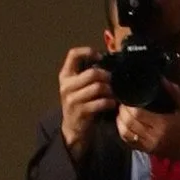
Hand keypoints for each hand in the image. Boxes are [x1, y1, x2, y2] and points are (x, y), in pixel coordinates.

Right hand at [58, 43, 114, 159]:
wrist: (73, 128)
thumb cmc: (80, 103)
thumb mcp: (78, 86)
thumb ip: (87, 74)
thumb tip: (107, 60)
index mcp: (65, 75)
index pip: (73, 55)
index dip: (88, 52)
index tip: (100, 57)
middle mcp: (66, 85)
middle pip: (92, 73)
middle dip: (107, 76)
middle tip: (113, 80)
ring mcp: (72, 99)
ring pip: (98, 87)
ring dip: (110, 90)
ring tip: (113, 93)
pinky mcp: (81, 111)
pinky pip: (101, 102)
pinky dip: (109, 102)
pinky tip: (111, 103)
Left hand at [115, 79, 179, 170]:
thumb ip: (174, 92)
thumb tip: (161, 79)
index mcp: (163, 124)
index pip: (137, 114)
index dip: (128, 105)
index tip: (126, 97)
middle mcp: (154, 136)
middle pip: (129, 123)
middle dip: (122, 112)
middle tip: (122, 102)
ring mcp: (150, 145)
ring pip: (126, 134)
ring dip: (120, 122)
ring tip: (121, 112)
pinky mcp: (148, 151)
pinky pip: (130, 143)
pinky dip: (123, 133)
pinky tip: (124, 125)